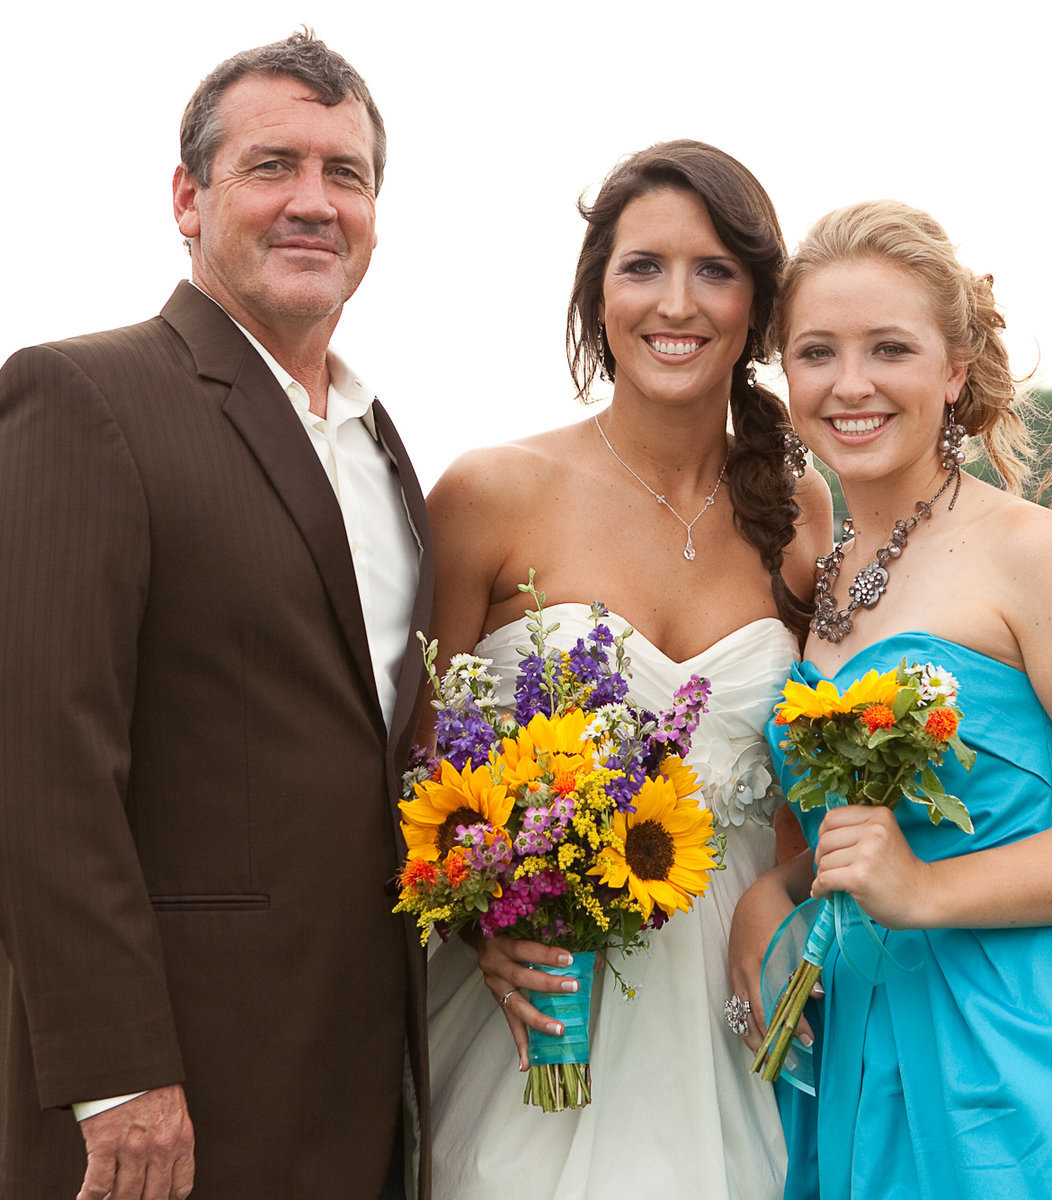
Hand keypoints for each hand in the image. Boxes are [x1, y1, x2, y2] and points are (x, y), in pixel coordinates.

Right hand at [77, 1085, 193, 1199]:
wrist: (128, 1056)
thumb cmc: (148, 1080)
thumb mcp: (173, 1108)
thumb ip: (171, 1136)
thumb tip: (159, 1165)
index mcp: (181, 1137)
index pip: (180, 1187)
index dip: (165, 1199)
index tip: (154, 1199)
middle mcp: (161, 1147)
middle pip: (152, 1197)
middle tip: (126, 1199)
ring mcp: (133, 1147)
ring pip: (124, 1196)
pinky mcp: (106, 1144)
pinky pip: (97, 1186)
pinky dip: (88, 1198)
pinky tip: (84, 1198)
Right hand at [476, 935, 579, 1070]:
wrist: (481, 940)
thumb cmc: (509, 933)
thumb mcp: (525, 931)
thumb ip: (554, 941)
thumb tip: (595, 958)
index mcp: (502, 944)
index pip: (525, 949)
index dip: (546, 954)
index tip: (569, 959)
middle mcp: (495, 965)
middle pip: (521, 977)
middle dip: (548, 985)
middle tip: (573, 987)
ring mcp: (494, 986)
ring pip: (515, 1006)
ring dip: (538, 1020)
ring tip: (558, 1030)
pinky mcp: (497, 1002)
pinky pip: (510, 1024)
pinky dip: (520, 1044)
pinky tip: (526, 1064)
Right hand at [728, 852, 818, 1052]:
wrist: (755, 900)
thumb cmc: (782, 917)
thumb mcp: (799, 936)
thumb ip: (807, 965)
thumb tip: (817, 996)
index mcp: (763, 960)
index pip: (777, 1001)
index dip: (792, 1023)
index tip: (808, 1040)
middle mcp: (746, 970)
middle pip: (756, 1014)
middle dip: (773, 1041)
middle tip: (791, 1061)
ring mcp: (737, 974)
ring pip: (741, 1015)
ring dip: (756, 1041)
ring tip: (770, 1063)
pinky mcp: (732, 975)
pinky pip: (735, 1007)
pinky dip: (744, 1026)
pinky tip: (755, 1041)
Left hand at [813, 805, 933, 927]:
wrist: (923, 897)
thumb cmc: (900, 869)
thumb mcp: (884, 836)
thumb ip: (859, 828)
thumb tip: (821, 835)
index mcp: (879, 815)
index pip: (832, 817)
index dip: (824, 833)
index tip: (829, 848)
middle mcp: (874, 830)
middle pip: (826, 839)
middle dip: (822, 856)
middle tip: (830, 869)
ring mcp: (867, 854)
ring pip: (824, 861)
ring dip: (823, 875)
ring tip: (834, 883)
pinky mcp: (859, 877)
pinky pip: (824, 879)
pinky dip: (819, 889)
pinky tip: (825, 894)